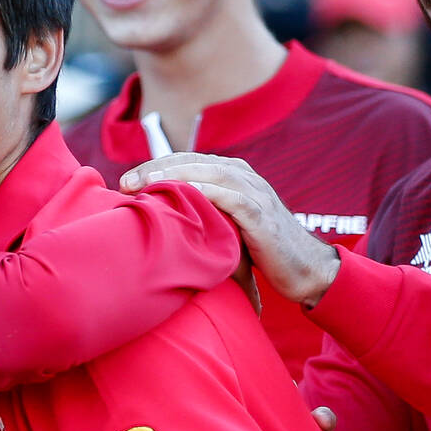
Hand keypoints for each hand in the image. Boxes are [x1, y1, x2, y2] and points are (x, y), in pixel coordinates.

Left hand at [121, 154, 339, 305]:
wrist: (306, 270)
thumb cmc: (263, 252)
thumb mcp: (228, 227)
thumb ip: (204, 216)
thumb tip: (163, 222)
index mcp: (235, 176)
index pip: (189, 161)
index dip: (156, 166)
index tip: (125, 181)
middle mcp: (246, 178)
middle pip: (195, 162)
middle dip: (158, 167)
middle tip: (125, 181)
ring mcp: (257, 194)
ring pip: (212, 173)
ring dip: (177, 175)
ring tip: (145, 183)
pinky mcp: (263, 216)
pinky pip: (234, 198)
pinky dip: (209, 193)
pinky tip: (185, 195)